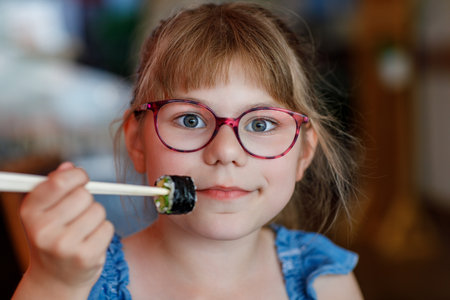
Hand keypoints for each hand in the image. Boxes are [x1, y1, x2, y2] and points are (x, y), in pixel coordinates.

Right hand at [14, 162, 113, 298]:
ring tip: (83, 230)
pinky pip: (108, 227)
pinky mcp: (85, 256)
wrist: (56, 278)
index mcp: (30, 213)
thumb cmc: (53, 236)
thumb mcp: (45, 212)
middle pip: (83, 195)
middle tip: (78, 214)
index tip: (81, 178)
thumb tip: (69, 166)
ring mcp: (64, 245)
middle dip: (86, 200)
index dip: (77, 175)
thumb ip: (55, 186)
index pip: (59, 182)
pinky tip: (90, 241)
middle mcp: (43, 230)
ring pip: (98, 210)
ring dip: (96, 217)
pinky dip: (103, 232)